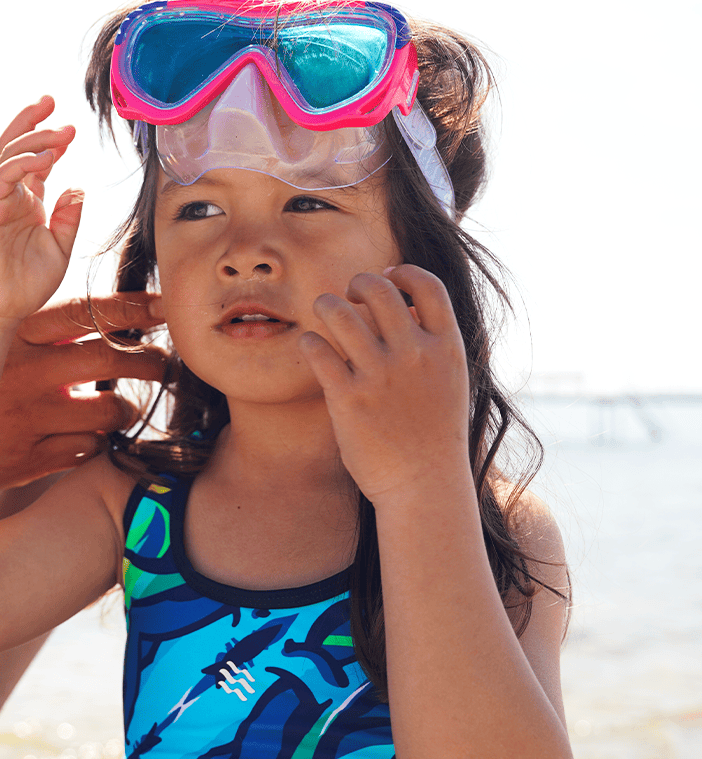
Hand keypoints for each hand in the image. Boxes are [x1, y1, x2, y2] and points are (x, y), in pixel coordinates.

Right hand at [0, 97, 81, 327]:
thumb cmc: (23, 287)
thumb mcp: (59, 250)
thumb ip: (68, 219)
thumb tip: (77, 187)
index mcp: (27, 204)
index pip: (36, 162)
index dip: (52, 142)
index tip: (70, 128)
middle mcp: (10, 196)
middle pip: (16, 146)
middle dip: (33, 120)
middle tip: (53, 101)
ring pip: (8, 154)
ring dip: (33, 137)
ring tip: (60, 130)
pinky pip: (2, 176)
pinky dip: (22, 163)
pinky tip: (46, 158)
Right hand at [0, 292, 166, 488]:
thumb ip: (43, 331)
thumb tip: (113, 317)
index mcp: (15, 334)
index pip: (86, 312)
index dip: (132, 307)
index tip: (164, 308)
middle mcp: (25, 373)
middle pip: (109, 360)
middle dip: (149, 361)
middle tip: (165, 364)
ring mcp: (28, 419)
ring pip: (107, 412)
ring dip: (127, 408)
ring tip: (126, 406)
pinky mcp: (28, 460)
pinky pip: (86, 449)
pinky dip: (98, 441)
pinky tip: (92, 435)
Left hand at [299, 265, 471, 502]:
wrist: (423, 486)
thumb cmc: (432, 434)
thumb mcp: (449, 382)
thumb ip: (431, 344)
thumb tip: (406, 309)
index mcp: (445, 348)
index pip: (427, 285)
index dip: (402, 272)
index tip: (387, 277)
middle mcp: (414, 355)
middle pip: (378, 288)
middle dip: (358, 282)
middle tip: (349, 294)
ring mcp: (380, 375)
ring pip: (339, 312)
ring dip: (326, 304)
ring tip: (324, 311)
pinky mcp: (348, 398)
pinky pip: (317, 349)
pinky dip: (310, 342)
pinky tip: (313, 347)